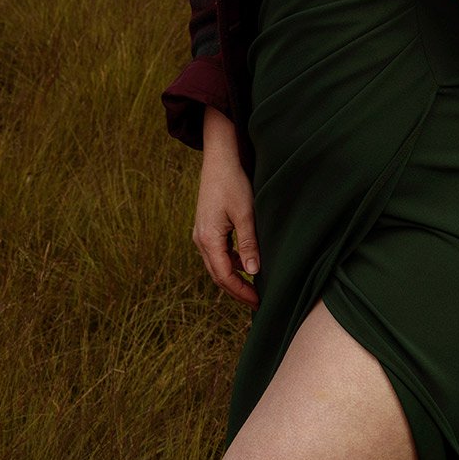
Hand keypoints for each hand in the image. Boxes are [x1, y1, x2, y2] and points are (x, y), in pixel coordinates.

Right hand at [192, 107, 260, 309]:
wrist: (220, 157)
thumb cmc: (233, 182)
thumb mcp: (245, 213)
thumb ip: (249, 243)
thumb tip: (254, 272)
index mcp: (208, 239)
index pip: (224, 276)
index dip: (241, 292)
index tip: (258, 302)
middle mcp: (200, 239)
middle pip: (218, 274)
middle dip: (236, 289)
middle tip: (257, 300)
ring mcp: (201, 232)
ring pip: (217, 264)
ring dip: (234, 276)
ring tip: (254, 285)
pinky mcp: (206, 225)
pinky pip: (217, 251)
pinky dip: (231, 261)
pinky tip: (246, 260)